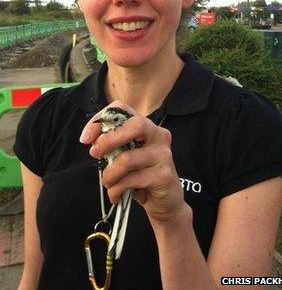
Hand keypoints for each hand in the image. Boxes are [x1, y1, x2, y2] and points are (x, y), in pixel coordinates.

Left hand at [80, 100, 186, 224]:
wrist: (165, 202)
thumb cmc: (141, 176)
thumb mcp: (125, 156)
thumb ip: (112, 145)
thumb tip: (91, 140)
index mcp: (147, 126)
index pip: (123, 109)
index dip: (101, 119)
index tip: (86, 138)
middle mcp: (159, 135)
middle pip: (135, 125)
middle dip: (109, 139)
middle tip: (94, 153)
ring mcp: (164, 155)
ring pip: (127, 159)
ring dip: (109, 175)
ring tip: (108, 183)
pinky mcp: (163, 176)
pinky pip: (131, 180)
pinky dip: (116, 190)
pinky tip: (116, 195)